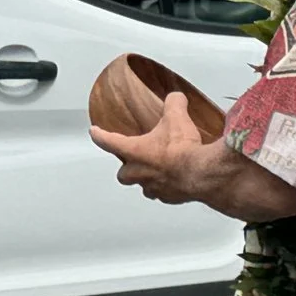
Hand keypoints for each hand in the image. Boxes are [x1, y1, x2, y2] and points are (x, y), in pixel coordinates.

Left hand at [90, 93, 211, 203]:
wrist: (200, 173)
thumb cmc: (182, 150)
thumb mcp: (176, 117)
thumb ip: (173, 103)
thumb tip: (176, 98)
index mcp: (134, 151)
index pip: (108, 141)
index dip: (100, 135)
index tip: (94, 132)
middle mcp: (138, 172)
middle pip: (123, 173)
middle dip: (126, 167)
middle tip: (133, 158)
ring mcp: (152, 187)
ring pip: (143, 186)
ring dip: (147, 178)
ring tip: (158, 170)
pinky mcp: (168, 197)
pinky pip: (164, 194)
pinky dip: (168, 187)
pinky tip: (177, 179)